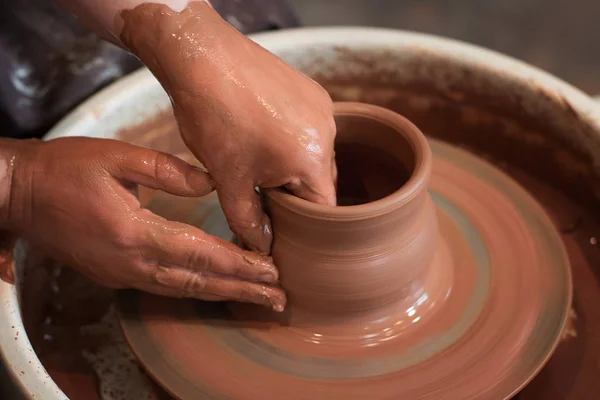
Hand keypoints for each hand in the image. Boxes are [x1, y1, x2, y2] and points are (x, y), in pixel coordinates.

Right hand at [0, 138, 285, 310]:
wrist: (19, 193)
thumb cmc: (65, 169)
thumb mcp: (118, 156)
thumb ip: (169, 171)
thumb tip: (210, 184)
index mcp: (135, 233)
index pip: (201, 255)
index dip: (240, 265)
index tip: (272, 271)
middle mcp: (132, 263)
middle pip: (198, 282)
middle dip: (242, 290)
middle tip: (279, 298)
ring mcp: (122, 274)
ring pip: (183, 291)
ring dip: (224, 295)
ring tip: (258, 299)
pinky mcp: (115, 275)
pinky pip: (165, 288)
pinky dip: (196, 291)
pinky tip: (215, 289)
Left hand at [120, 2, 337, 253]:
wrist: (202, 57)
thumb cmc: (213, 117)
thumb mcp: (228, 180)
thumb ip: (248, 221)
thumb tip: (261, 247)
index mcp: (313, 160)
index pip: (321, 210)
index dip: (301, 224)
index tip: (279, 227)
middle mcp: (327, 133)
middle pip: (320, 182)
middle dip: (293, 194)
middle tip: (260, 194)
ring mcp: (322, 108)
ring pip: (314, 156)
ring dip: (292, 167)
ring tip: (256, 160)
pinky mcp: (311, 91)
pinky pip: (309, 130)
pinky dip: (291, 141)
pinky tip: (262, 135)